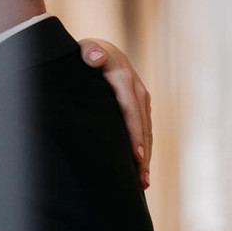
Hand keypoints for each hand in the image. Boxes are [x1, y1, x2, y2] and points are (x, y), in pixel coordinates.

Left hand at [79, 38, 150, 188]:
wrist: (97, 48)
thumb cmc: (85, 52)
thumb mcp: (85, 49)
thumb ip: (89, 52)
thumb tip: (95, 58)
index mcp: (123, 78)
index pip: (130, 110)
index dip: (134, 134)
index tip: (136, 156)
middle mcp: (136, 89)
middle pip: (142, 126)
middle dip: (143, 154)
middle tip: (141, 179)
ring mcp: (140, 98)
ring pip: (146, 131)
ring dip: (146, 157)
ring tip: (143, 182)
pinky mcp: (139, 106)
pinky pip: (143, 130)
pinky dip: (143, 149)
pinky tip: (140, 169)